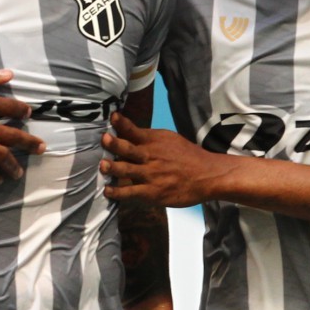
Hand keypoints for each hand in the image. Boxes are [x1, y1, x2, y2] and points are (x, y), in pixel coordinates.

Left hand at [101, 113, 223, 206]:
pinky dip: (117, 192)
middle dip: (114, 144)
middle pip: (128, 149)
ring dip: (112, 168)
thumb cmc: (187, 157)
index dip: (122, 123)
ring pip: (126, 171)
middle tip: (104, 139)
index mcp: (155, 141)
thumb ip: (149, 137)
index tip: (113, 117)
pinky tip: (107, 191)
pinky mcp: (153, 192)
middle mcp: (151, 156)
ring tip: (102, 166)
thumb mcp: (170, 139)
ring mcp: (151, 175)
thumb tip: (127, 132)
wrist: (207, 176)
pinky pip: (131, 192)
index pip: (134, 130)